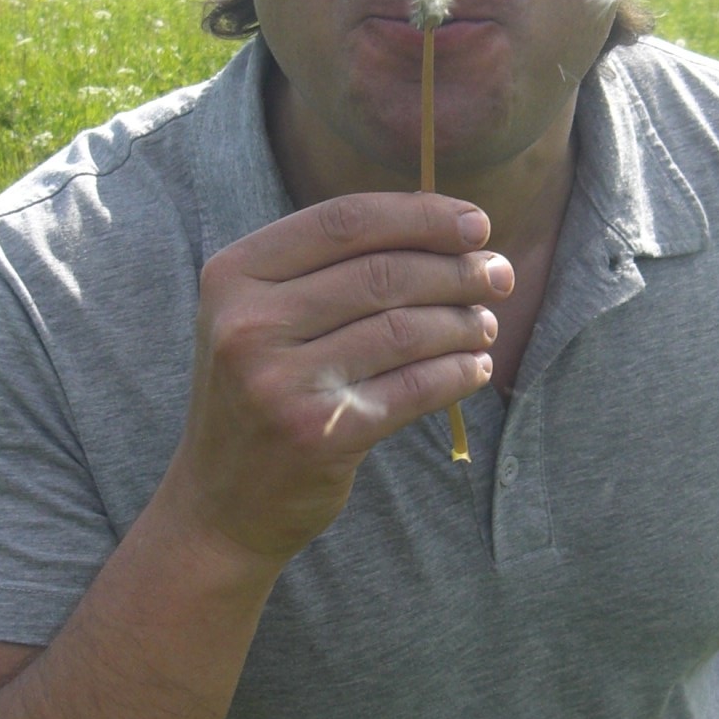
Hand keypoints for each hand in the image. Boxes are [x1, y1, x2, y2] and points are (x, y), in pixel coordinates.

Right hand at [163, 191, 508, 563]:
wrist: (220, 502)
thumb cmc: (261, 390)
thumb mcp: (263, 317)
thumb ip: (330, 268)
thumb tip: (449, 228)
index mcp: (234, 276)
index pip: (344, 221)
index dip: (420, 215)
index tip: (476, 223)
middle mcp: (249, 324)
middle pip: (383, 273)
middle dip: (457, 270)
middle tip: (498, 276)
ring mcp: (280, 381)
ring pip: (406, 329)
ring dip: (463, 323)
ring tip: (484, 325)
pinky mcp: (320, 433)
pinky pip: (414, 387)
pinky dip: (457, 373)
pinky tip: (474, 368)